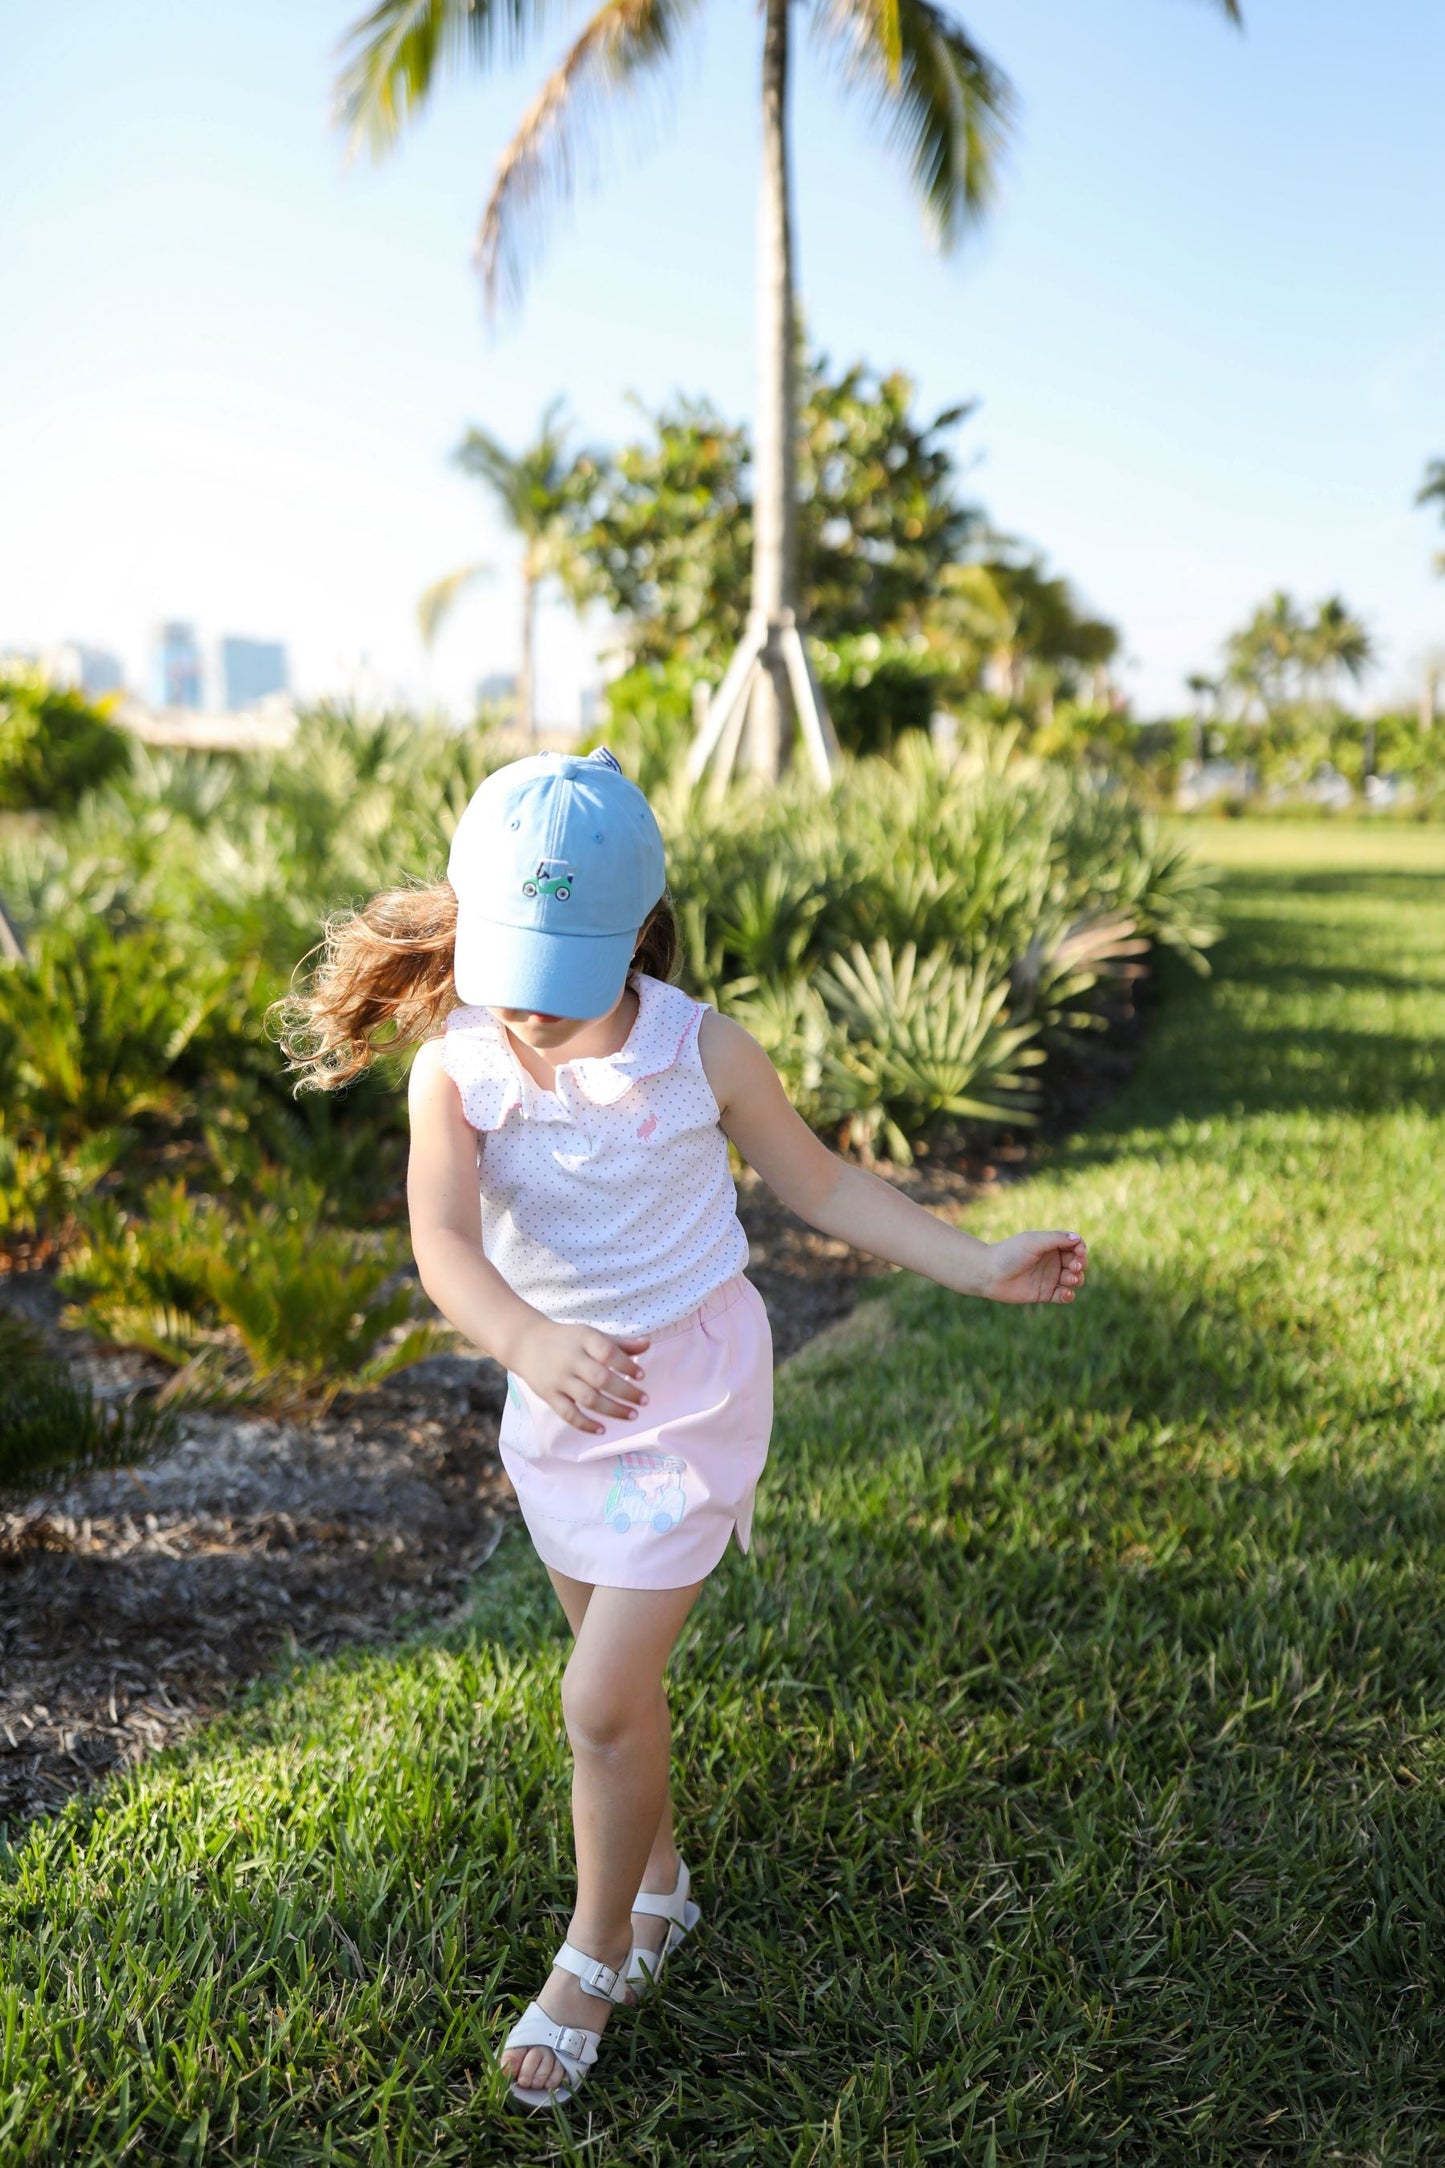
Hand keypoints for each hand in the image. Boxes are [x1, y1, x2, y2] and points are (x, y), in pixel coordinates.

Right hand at [512, 1319, 650, 1433]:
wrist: (526, 1343)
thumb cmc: (566, 1339)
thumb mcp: (590, 1335)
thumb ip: (619, 1343)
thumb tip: (647, 1345)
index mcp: (583, 1339)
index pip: (607, 1352)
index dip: (626, 1364)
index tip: (642, 1375)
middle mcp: (571, 1359)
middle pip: (600, 1379)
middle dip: (625, 1392)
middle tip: (644, 1401)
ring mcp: (559, 1379)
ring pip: (588, 1398)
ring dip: (612, 1409)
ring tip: (632, 1415)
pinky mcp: (549, 1395)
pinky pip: (568, 1413)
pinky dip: (585, 1424)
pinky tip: (603, 1430)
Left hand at [982, 1230, 1088, 1304]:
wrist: (989, 1274)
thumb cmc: (1010, 1253)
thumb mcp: (1034, 1242)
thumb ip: (1056, 1239)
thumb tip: (1078, 1238)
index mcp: (1050, 1244)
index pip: (1075, 1245)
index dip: (1081, 1248)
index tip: (1079, 1251)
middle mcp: (1052, 1260)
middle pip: (1077, 1262)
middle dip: (1080, 1264)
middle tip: (1073, 1266)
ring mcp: (1049, 1277)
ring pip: (1074, 1279)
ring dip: (1077, 1279)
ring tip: (1069, 1279)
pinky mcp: (1045, 1293)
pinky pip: (1063, 1296)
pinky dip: (1068, 1296)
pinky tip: (1066, 1293)